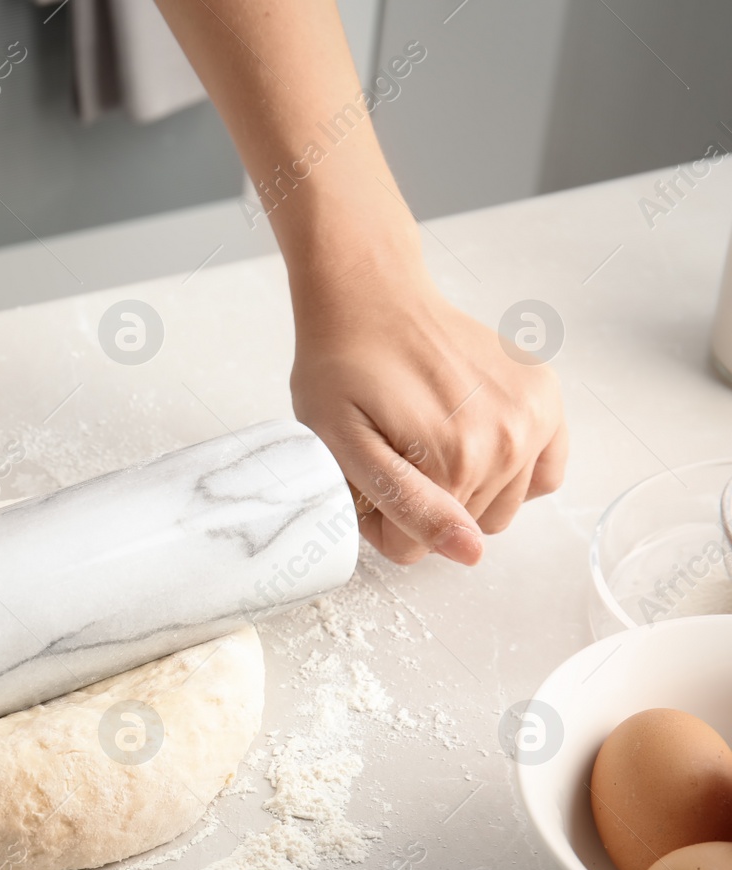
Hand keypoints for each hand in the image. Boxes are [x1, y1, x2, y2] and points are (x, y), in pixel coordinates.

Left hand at [289, 261, 567, 564]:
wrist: (371, 298)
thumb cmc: (342, 368)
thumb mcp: (344, 445)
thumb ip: (405, 504)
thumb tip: (471, 552)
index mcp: (456, 460)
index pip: (416, 548)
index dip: (379, 522)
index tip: (361, 483)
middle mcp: (508, 442)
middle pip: (462, 531)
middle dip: (422, 506)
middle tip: (391, 454)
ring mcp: (533, 416)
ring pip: (501, 510)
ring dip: (465, 490)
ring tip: (427, 439)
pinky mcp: (545, 396)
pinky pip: (544, 474)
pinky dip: (512, 473)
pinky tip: (473, 442)